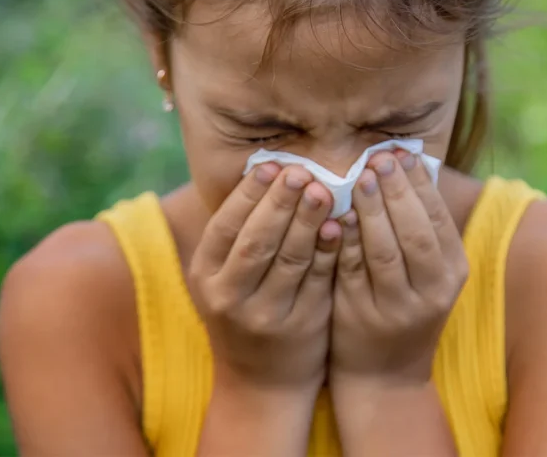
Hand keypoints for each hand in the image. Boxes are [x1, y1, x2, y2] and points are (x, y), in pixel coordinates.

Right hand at [188, 162, 339, 393]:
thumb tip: (270, 168)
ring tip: (324, 189)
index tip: (272, 165)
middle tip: (302, 171)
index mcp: (206, 275)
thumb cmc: (247, 311)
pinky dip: (330, 250)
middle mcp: (229, 296)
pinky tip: (340, 225)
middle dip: (280, 201)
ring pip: (290, 258)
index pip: (226, 226)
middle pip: (257, 240)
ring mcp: (266, 314)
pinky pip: (318, 280)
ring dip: (309, 220)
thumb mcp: (228, 276)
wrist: (261, 381)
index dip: (249, 194)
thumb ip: (243, 233)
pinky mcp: (301, 325)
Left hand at [330, 150, 467, 386]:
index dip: (419, 185)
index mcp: (453, 271)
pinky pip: (353, 271)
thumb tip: (406, 164)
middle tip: (378, 159)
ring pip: (385, 252)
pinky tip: (335, 215)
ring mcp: (399, 308)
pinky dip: (345, 241)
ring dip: (371, 211)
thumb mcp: (425, 271)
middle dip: (396, 191)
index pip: (437, 220)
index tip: (400, 154)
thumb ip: (417, 226)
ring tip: (357, 179)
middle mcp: (433, 291)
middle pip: (415, 233)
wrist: (386, 375)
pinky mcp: (363, 317)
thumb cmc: (402, 306)